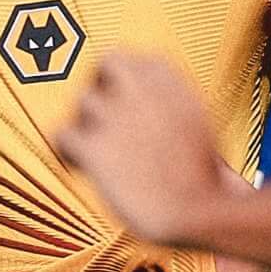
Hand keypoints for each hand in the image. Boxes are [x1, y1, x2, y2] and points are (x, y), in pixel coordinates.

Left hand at [53, 50, 234, 243]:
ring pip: (83, 100)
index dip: (129, 80)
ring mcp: (118, 116)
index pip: (140, 58)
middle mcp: (145, 91)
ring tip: (99, 149)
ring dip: (87, 122)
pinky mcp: (96, 147)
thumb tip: (159, 116)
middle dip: (103, 84)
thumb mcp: (202, 129)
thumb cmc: (207, 184)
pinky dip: (68, 150)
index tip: (130, 99)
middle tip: (104, 113)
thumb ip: (175, 110)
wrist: (200, 213)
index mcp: (175, 83)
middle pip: (107, 63)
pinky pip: (63, 134)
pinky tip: (82, 165)